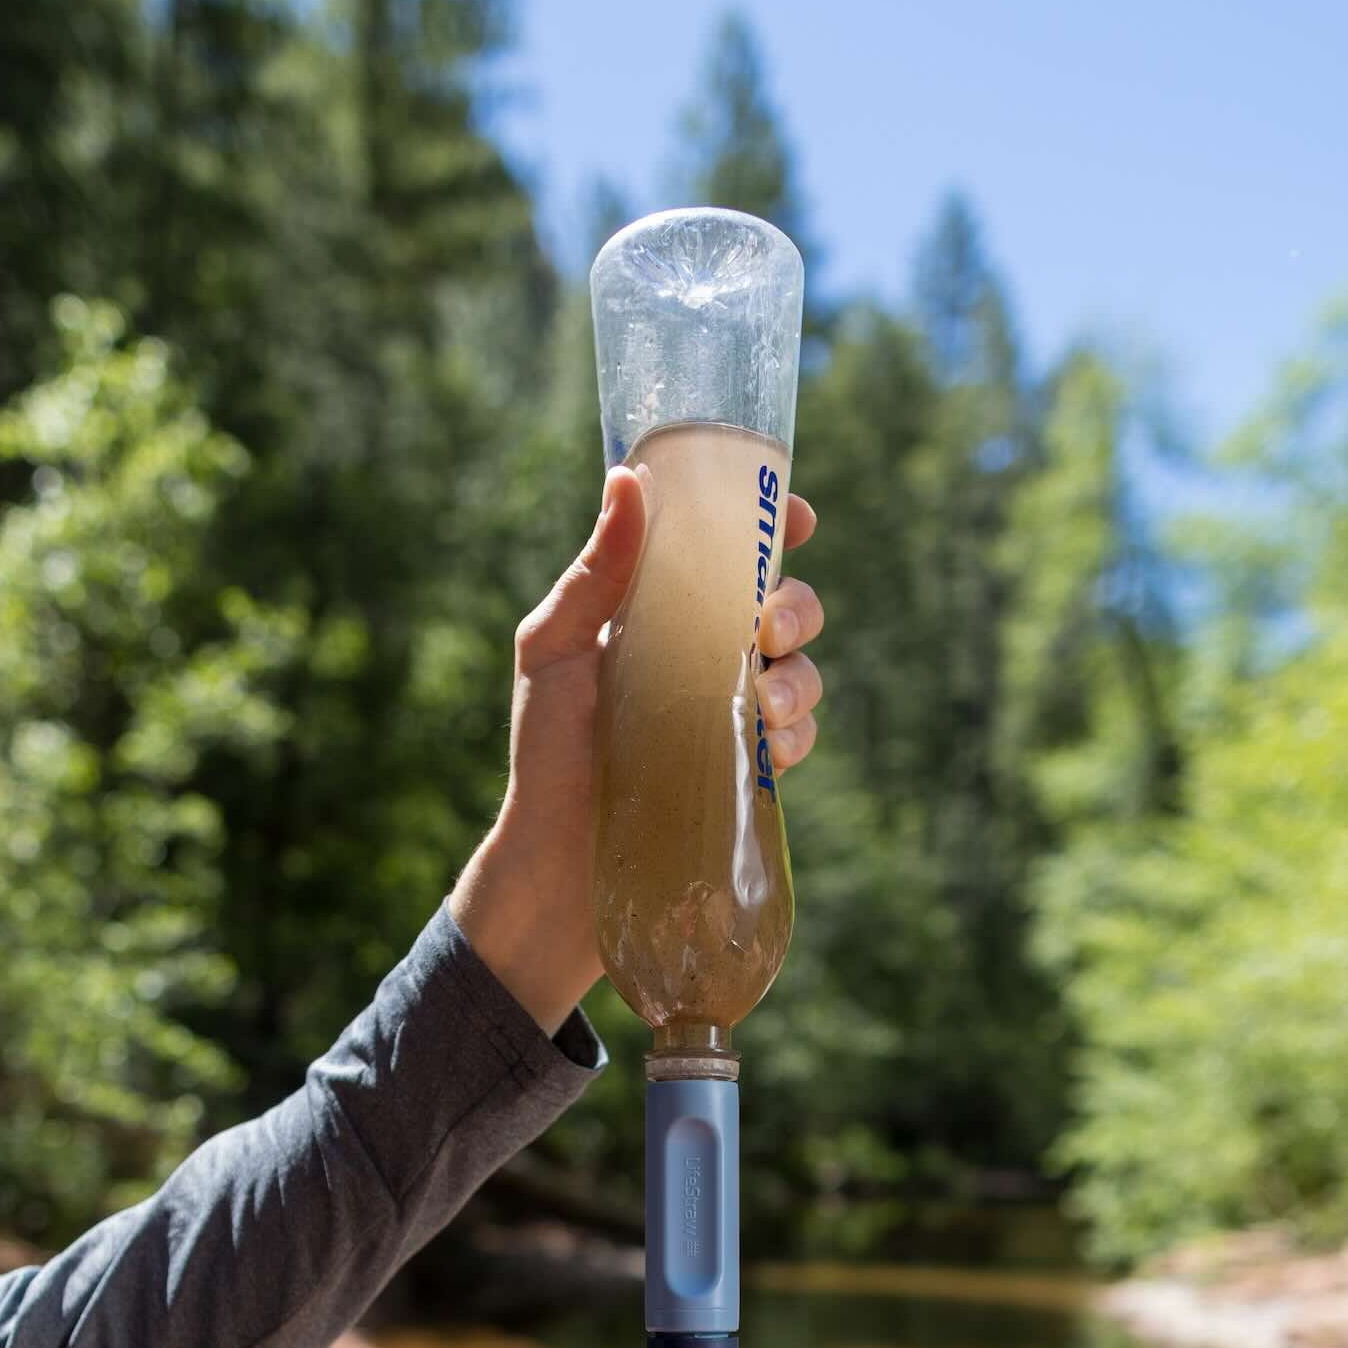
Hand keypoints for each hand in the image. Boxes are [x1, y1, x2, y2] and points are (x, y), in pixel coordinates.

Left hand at [449, 470, 825, 1036]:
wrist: (556, 867)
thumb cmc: (544, 754)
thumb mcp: (552, 652)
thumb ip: (593, 574)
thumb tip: (628, 479)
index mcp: (662, 613)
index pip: (730, 551)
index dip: (772, 523)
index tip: (795, 515)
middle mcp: (704, 656)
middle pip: (785, 606)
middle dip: (798, 607)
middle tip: (767, 628)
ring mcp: (730, 715)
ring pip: (803, 673)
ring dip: (801, 679)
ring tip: (765, 707)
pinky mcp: (747, 773)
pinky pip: (798, 740)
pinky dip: (795, 738)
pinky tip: (769, 751)